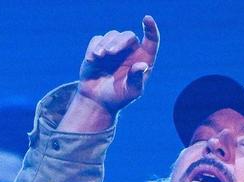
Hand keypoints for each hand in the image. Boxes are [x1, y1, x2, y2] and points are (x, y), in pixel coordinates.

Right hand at [61, 16, 159, 131]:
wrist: (97, 101)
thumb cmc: (119, 97)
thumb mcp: (131, 92)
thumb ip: (137, 79)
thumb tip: (142, 65)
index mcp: (143, 59)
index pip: (151, 40)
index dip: (150, 29)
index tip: (147, 19)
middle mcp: (130, 50)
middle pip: (128, 36)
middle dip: (119, 42)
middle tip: (109, 52)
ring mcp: (114, 48)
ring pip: (112, 35)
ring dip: (105, 44)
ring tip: (99, 56)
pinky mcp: (99, 48)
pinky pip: (97, 40)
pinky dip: (94, 47)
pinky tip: (92, 60)